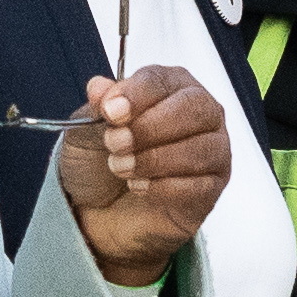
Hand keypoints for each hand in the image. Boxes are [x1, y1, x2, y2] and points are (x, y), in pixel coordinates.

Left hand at [64, 65, 231, 285]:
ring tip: (120, 168)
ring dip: (154, 159)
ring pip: (199, 148)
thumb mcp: (84, 133)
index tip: (110, 112)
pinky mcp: (211, 189)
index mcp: (170, 87)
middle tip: (114, 144)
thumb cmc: (98, 166)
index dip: (136, 94)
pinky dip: (163, 187)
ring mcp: (212, 151)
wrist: (98, 216)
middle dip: (149, 127)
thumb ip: (95, 109)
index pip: (163, 80)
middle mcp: (200, 114)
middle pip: (193, 108)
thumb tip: (99, 87)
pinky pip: (198, 184)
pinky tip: (138, 188)